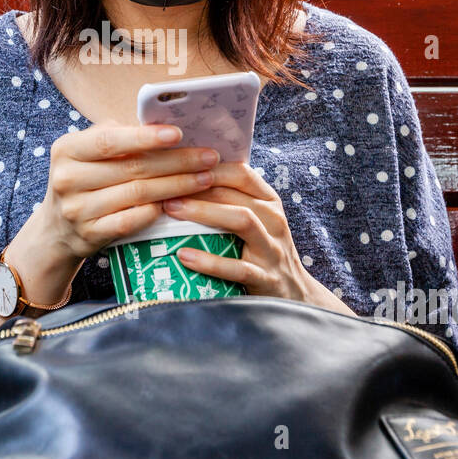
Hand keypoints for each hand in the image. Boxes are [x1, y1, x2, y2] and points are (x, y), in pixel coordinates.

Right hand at [36, 122, 219, 262]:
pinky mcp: (89, 234)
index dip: (145, 137)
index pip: (110, 141)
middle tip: (209, 157)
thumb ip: (120, 137)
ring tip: (205, 178)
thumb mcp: (89, 152)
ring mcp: (77, 209)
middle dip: (177, 161)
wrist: (58, 229)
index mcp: (67, 149)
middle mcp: (67, 178)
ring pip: (137, 194)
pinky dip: (157, 211)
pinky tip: (180, 203)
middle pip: (132, 167)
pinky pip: (131, 221)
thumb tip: (167, 124)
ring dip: (177, 185)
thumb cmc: (85, 179)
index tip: (179, 133)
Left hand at [161, 162, 317, 303]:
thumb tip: (185, 178)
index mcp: (269, 202)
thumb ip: (231, 200)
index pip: (241, 173)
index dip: (209, 165)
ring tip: (171, 210)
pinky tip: (184, 256)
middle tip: (163, 186)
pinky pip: (237, 268)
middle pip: (235, 193)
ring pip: (241, 221)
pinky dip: (209, 261)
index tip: (177, 164)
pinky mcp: (265, 279)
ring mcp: (271, 249)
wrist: (294, 294)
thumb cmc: (263, 251)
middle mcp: (274, 220)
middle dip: (197, 186)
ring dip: (203, 212)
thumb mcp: (256, 220)